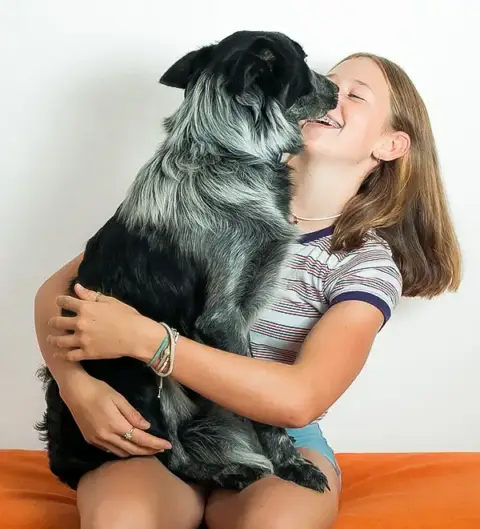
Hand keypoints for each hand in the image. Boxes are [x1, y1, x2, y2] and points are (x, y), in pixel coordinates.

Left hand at [47, 284, 162, 361]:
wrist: (136, 335)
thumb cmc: (126, 315)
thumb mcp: (110, 301)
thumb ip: (91, 295)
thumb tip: (76, 287)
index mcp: (85, 308)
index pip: (65, 302)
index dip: (60, 301)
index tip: (59, 302)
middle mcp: (80, 323)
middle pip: (58, 322)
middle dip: (53, 322)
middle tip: (52, 323)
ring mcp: (82, 339)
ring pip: (60, 340)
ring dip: (53, 339)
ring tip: (51, 339)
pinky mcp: (87, 353)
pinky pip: (69, 355)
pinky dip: (62, 355)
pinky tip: (59, 354)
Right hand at [60, 372, 170, 456]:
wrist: (74, 391)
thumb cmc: (98, 390)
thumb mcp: (119, 398)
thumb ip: (132, 414)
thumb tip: (146, 427)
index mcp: (116, 425)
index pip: (140, 438)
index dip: (155, 443)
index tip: (167, 445)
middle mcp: (107, 437)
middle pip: (132, 449)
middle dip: (148, 450)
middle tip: (161, 449)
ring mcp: (97, 440)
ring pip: (121, 452)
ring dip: (136, 453)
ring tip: (148, 449)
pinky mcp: (91, 440)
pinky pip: (110, 450)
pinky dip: (123, 451)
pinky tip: (129, 446)